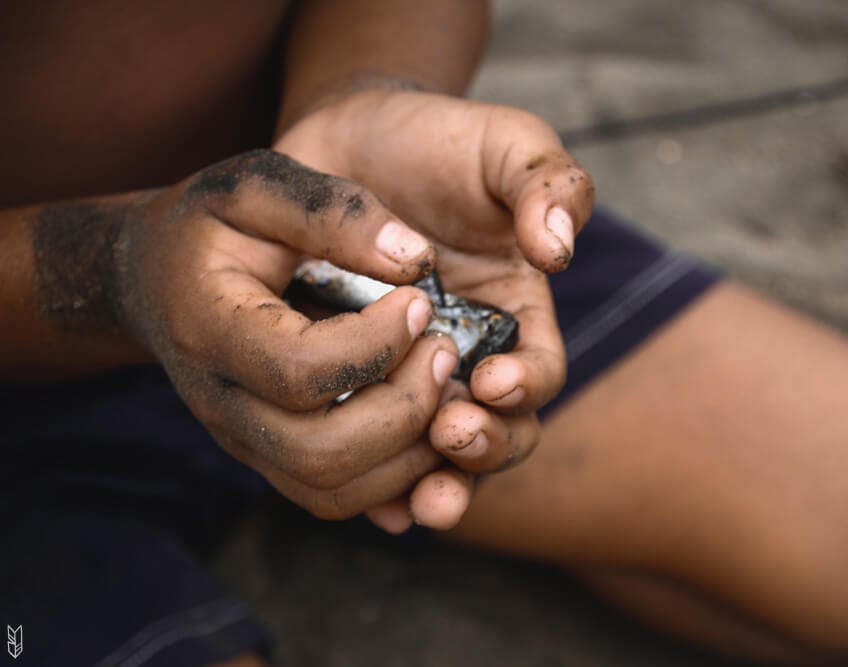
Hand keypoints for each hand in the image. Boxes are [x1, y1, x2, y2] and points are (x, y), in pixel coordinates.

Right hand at [113, 149, 460, 520]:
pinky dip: (397, 475)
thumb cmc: (212, 226)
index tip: (417, 299)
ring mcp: (245, 441)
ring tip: (442, 385)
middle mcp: (223, 404)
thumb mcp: (258, 186)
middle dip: (405, 407)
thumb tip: (416, 260)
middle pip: (323, 453)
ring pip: (335, 491)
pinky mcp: (271, 458)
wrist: (156, 279)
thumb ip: (333, 210)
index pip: (301, 370)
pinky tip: (426, 419)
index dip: (378, 343)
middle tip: (443, 350)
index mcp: (210, 329)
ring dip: (411, 451)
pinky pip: (338, 498)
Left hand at [276, 91, 595, 529]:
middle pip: (497, 433)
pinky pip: (370, 451)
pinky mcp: (354, 386)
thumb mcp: (503, 143)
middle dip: (483, 449)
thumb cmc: (438, 141)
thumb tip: (558, 251)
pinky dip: (377, 485)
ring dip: (435, 485)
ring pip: (435, 459)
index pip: (537, 374)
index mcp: (514, 313)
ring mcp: (409, 377)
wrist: (351, 139)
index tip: (492, 380)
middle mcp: (469, 357)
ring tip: (418, 497)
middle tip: (451, 434)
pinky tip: (372, 504)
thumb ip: (548, 184)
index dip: (525, 388)